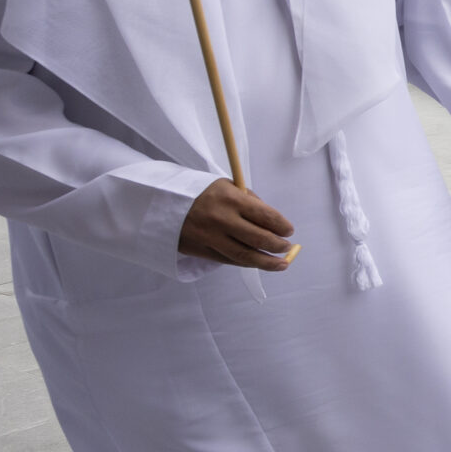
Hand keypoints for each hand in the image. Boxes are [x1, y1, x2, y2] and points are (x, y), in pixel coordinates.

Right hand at [178, 180, 295, 270]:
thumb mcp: (227, 186)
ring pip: (244, 256)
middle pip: (258, 239)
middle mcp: (221, 220)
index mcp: (231, 199)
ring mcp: (210, 238)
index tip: (289, 231)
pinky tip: (257, 263)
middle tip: (288, 248)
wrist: (161, 203)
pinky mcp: (200, 251)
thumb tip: (272, 221)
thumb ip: (249, 201)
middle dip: (278, 246)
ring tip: (282, 264)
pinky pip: (228, 260)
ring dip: (267, 263)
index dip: (282, 226)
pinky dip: (246, 263)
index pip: (265, 216)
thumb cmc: (201, 192)